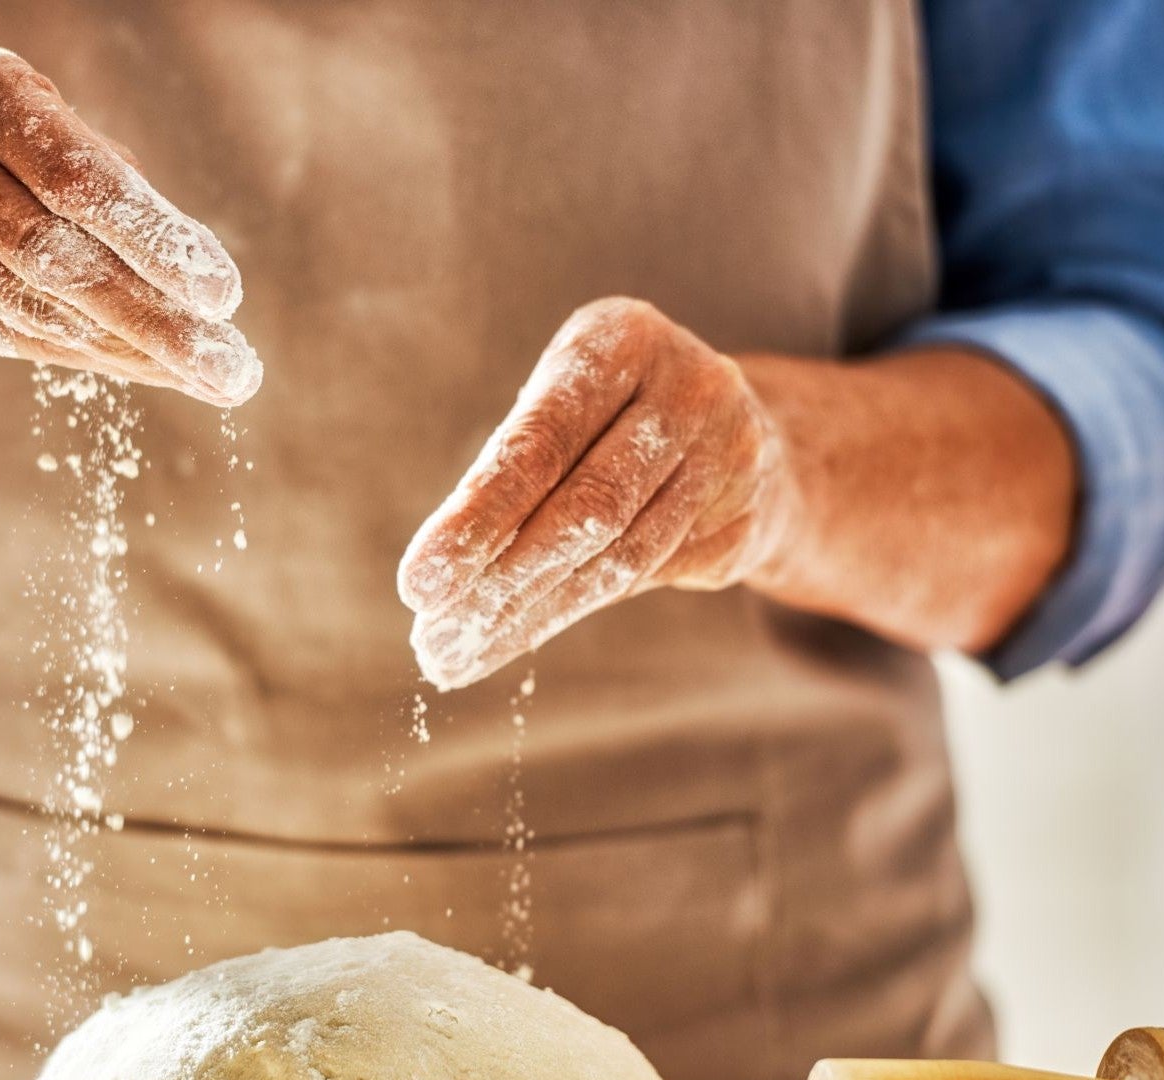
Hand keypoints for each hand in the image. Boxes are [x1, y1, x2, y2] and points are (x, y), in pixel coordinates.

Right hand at [0, 47, 259, 404]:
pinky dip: (97, 362)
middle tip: (233, 367)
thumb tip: (209, 295)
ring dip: (138, 352)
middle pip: (57, 255)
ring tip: (209, 376)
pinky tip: (153, 372)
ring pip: (40, 310)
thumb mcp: (72, 153)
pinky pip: (17, 343)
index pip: (76, 177)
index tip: (225, 296)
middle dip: (158, 319)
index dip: (156, 241)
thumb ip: (131, 205)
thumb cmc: (25, 174)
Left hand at [397, 298, 792, 689]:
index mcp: (624, 339)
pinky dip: (569, 612)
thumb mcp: (561, 408)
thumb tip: (439, 579)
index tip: (418, 585)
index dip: (477, 519)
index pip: (540, 443)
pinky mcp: (743, 520)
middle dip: (499, 583)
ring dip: (528, 615)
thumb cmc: (611, 419)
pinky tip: (514, 638)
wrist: (745, 437)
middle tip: (434, 641)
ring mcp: (729, 456)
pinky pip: (646, 578)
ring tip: (459, 656)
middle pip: (585, 509)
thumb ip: (513, 468)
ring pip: (617, 558)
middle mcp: (688, 388)